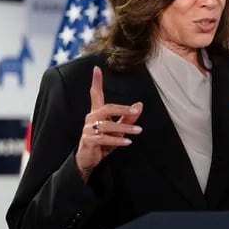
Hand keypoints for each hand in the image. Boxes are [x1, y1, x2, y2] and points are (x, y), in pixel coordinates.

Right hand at [75, 66, 142, 182]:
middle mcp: (91, 118)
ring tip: (138, 130)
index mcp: (97, 113)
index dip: (96, 81)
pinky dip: (117, 140)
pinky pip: (104, 138)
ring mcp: (88, 129)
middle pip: (106, 108)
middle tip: (136, 110)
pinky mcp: (88, 140)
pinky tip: (128, 141)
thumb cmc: (104, 142)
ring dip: (125, 127)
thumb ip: (128, 117)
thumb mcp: (119, 130)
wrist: (89, 159)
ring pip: (108, 125)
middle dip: (122, 109)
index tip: (96, 68)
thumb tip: (140, 105)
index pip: (95, 94)